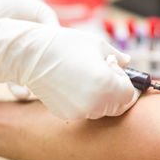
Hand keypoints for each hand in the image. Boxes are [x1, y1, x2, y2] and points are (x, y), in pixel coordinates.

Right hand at [0, 18, 138, 119]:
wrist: (29, 55)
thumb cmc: (64, 45)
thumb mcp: (97, 44)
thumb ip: (118, 56)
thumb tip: (128, 61)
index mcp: (106, 85)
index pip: (130, 94)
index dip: (126, 80)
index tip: (115, 67)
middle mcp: (95, 103)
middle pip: (118, 105)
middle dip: (116, 89)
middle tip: (103, 69)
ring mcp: (80, 111)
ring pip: (102, 109)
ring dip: (102, 95)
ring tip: (87, 74)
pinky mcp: (66, 114)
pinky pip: (85, 110)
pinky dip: (87, 100)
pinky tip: (75, 82)